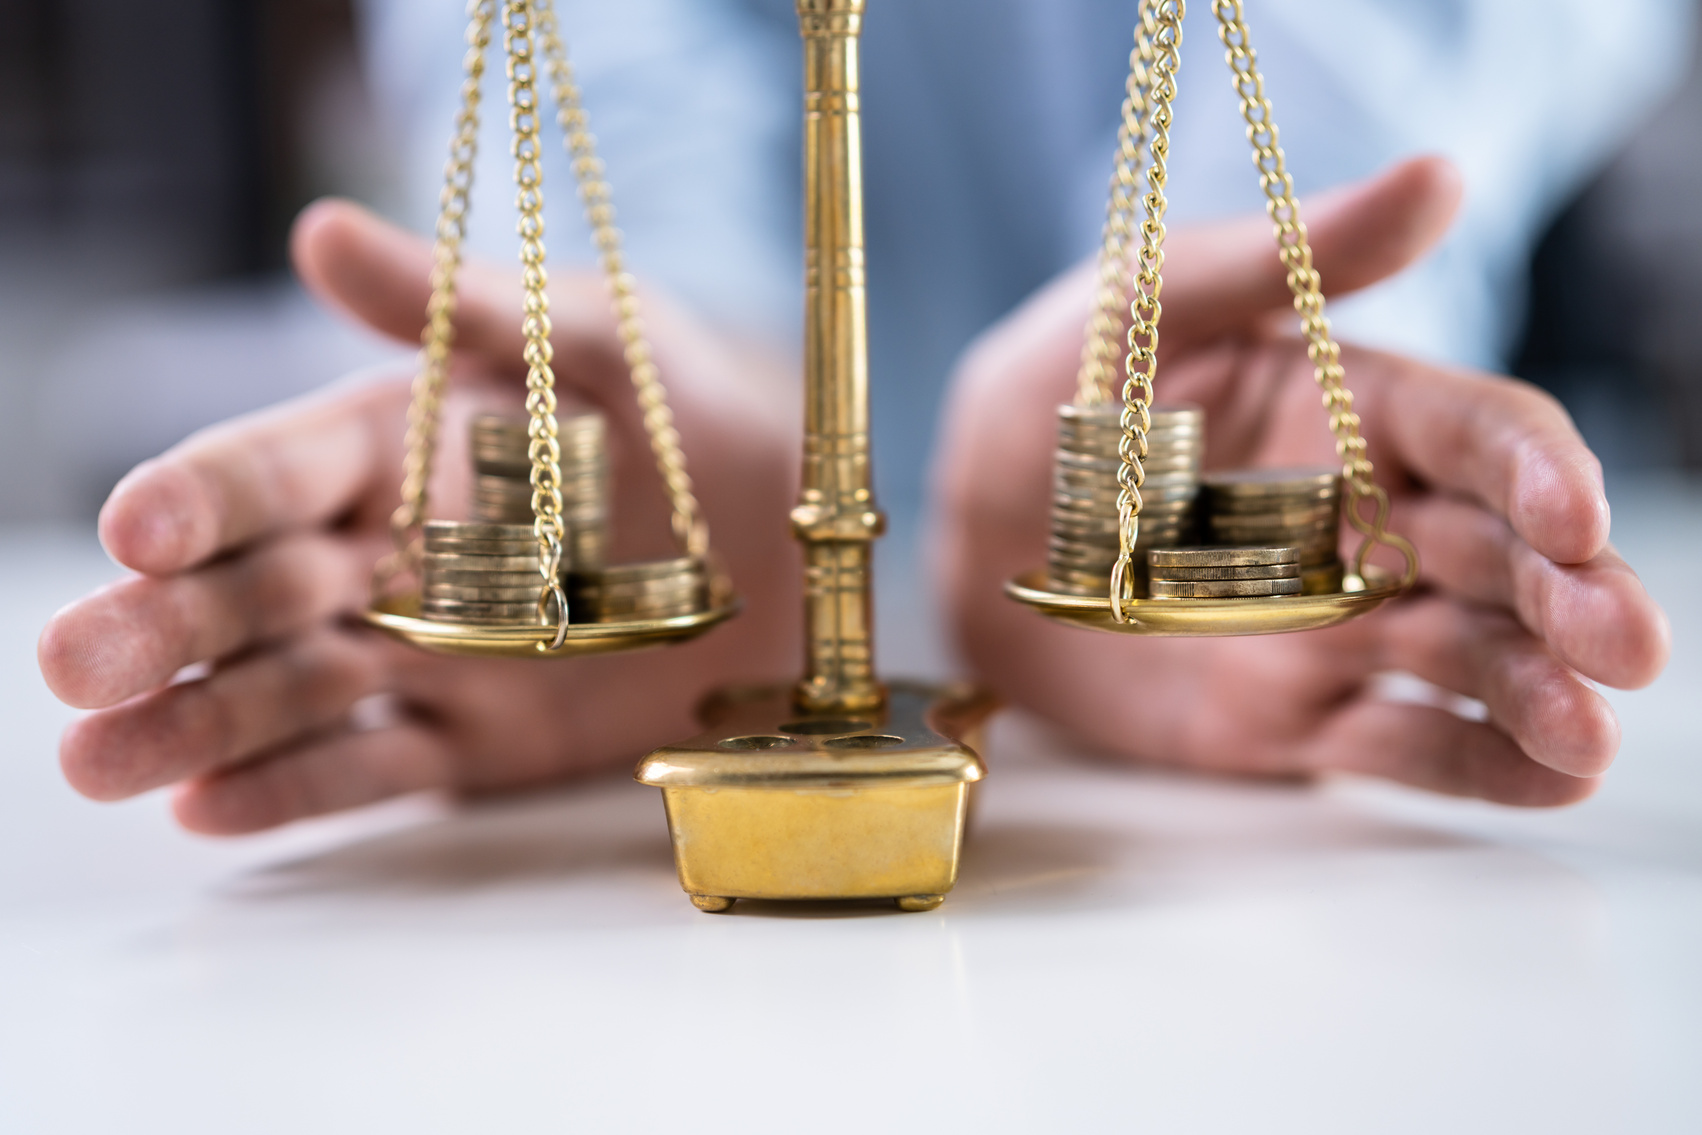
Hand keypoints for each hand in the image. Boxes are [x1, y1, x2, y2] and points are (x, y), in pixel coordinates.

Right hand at [39, 200, 798, 832]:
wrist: (783, 539)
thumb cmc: (686, 413)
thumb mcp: (591, 339)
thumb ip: (463, 307)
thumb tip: (320, 228)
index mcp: (391, 448)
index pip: (272, 472)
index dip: (202, 499)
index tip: (136, 528)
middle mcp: (385, 556)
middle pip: (250, 594)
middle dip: (159, 627)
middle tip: (70, 664)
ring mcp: (422, 656)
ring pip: (288, 692)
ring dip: (193, 727)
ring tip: (94, 763)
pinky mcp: (472, 741)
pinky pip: (373, 768)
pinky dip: (296, 790)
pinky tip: (210, 810)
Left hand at [933, 158, 1671, 805]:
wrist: (965, 524)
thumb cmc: (1058, 391)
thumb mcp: (1151, 303)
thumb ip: (1287, 261)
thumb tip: (1439, 177)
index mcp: (1353, 414)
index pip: (1475, 435)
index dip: (1535, 471)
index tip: (1571, 514)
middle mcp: (1366, 524)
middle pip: (1497, 558)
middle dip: (1570, 598)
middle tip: (1624, 642)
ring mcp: (1333, 629)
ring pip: (1465, 661)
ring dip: (1538, 696)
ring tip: (1588, 736)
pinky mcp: (1287, 719)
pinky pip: (1393, 747)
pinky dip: (1472, 769)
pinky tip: (1544, 785)